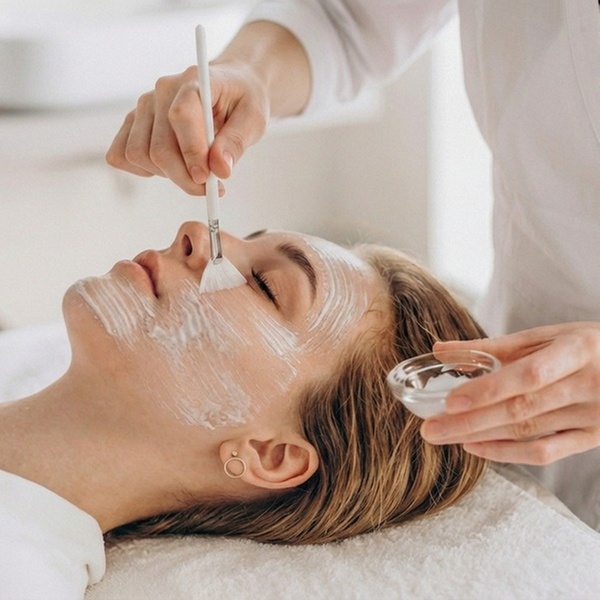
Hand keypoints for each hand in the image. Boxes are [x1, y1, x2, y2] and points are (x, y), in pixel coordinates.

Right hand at [105, 62, 269, 194]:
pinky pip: (122, 155)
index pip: (180, 117)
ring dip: (167, 175)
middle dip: (184, 177)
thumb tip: (220, 169)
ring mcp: (143, 106)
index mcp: (193, 82)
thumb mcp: (254, 119)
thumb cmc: (242, 100)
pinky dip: (144, 170)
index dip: (192, 154)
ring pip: (138, 155)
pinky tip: (170, 167)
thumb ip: (236, 142)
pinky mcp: (134, 122)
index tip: (207, 179)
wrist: (231, 87)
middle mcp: (162, 91)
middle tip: (209, 189)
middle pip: (158, 147)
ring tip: (193, 172)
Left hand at [420, 322, 599, 464]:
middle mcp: (588, 385)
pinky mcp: (591, 438)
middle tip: (430, 429)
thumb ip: (494, 345)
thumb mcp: (548, 336)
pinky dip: (507, 453)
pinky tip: (475, 447)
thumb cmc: (585, 346)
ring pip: (528, 432)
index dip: (489, 390)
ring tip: (443, 436)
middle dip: (470, 421)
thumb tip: (440, 349)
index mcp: (578, 350)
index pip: (528, 375)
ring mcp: (593, 417)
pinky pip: (546, 452)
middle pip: (521, 409)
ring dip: (481, 436)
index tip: (450, 401)